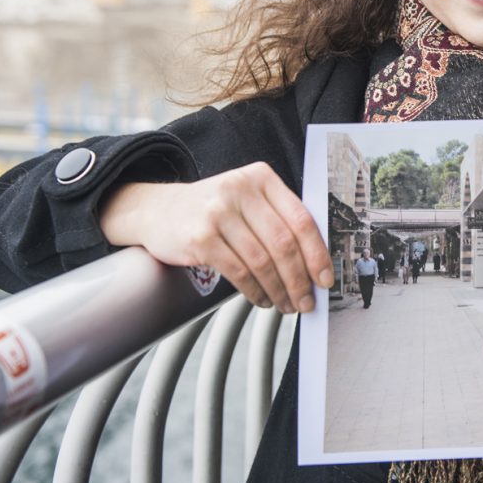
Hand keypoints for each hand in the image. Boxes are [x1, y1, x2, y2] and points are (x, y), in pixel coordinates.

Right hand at [101, 161, 331, 312]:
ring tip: (286, 304)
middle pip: (284, 244)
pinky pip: (239, 272)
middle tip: (306, 301)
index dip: (318, 254)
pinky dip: (255, 292)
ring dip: (279, 290)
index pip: (301, 219)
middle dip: (300, 280)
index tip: (326, 279)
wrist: (156, 210)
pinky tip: (262, 299)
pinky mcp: (201, 237)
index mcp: (261, 177)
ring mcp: (218, 213)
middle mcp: (240, 190)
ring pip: (262, 262)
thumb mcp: (246, 200)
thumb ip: (278, 220)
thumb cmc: (212, 210)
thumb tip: (314, 265)